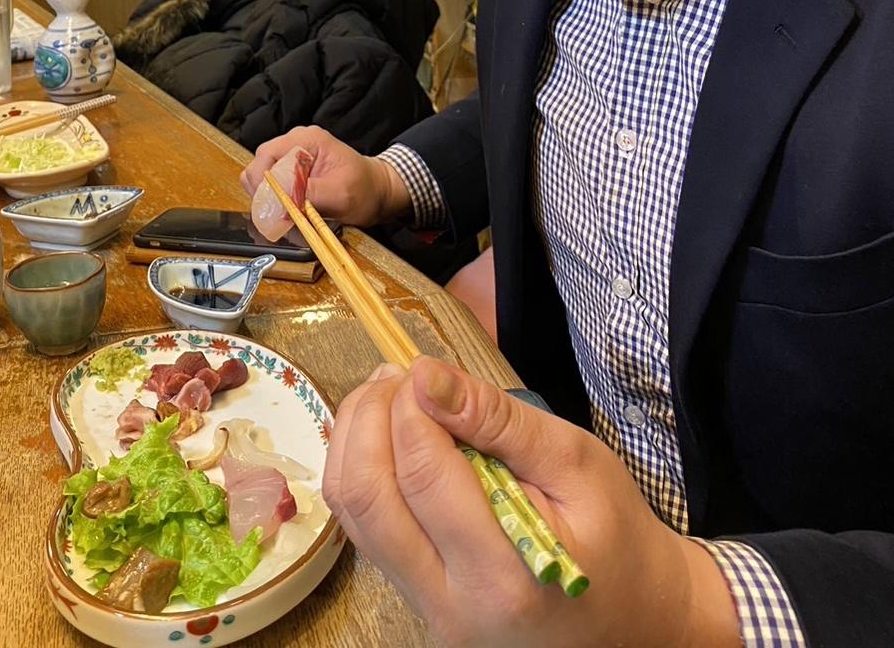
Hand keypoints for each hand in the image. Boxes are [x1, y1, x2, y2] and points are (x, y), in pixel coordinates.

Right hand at [239, 124, 412, 226]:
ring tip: (286, 214)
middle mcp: (295, 142)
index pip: (266, 156)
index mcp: (307, 140)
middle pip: (259, 166)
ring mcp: (292, 155)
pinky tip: (290, 210)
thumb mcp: (341, 194)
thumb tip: (279, 203)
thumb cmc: (366, 189)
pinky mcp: (292, 170)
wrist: (378, 191)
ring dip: (268, 198)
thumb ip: (310, 195)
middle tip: (276, 215)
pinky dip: (275, 200)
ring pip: (261, 176)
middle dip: (263, 192)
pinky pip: (271, 184)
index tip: (270, 208)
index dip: (262, 184)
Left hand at [323, 358, 740, 647]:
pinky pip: (365, 532)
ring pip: (352, 515)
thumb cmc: (616, 534)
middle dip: (369, 418)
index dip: (411, 406)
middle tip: (397, 377)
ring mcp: (427, 612)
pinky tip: (392, 438)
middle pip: (367, 497)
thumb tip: (427, 376)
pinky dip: (364, 472)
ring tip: (390, 398)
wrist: (633, 617)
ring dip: (356, 442)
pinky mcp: (416, 604)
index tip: (422, 367)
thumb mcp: (577, 462)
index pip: (423, 474)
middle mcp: (450, 603)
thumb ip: (501, 420)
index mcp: (503, 574)